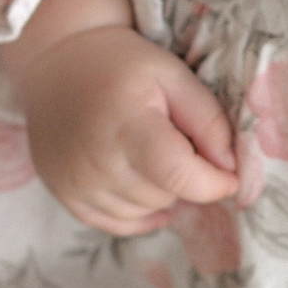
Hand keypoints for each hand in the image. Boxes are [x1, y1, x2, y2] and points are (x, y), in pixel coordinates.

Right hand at [3, 0, 238, 235]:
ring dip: (159, 191)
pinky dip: (136, 212)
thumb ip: (208, 119)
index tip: (230, 176)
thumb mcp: (172, 75)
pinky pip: (115, 224)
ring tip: (149, 152)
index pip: (179, 176)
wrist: (56, 62)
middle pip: (165, 196)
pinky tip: (141, 184)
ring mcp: (76, 183)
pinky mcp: (65, 195)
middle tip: (175, 141)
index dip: (214, 183)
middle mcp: (97, 162)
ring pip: (144, 212)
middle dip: (184, 177)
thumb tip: (230, 167)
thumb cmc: (121, 64)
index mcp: (127, 126)